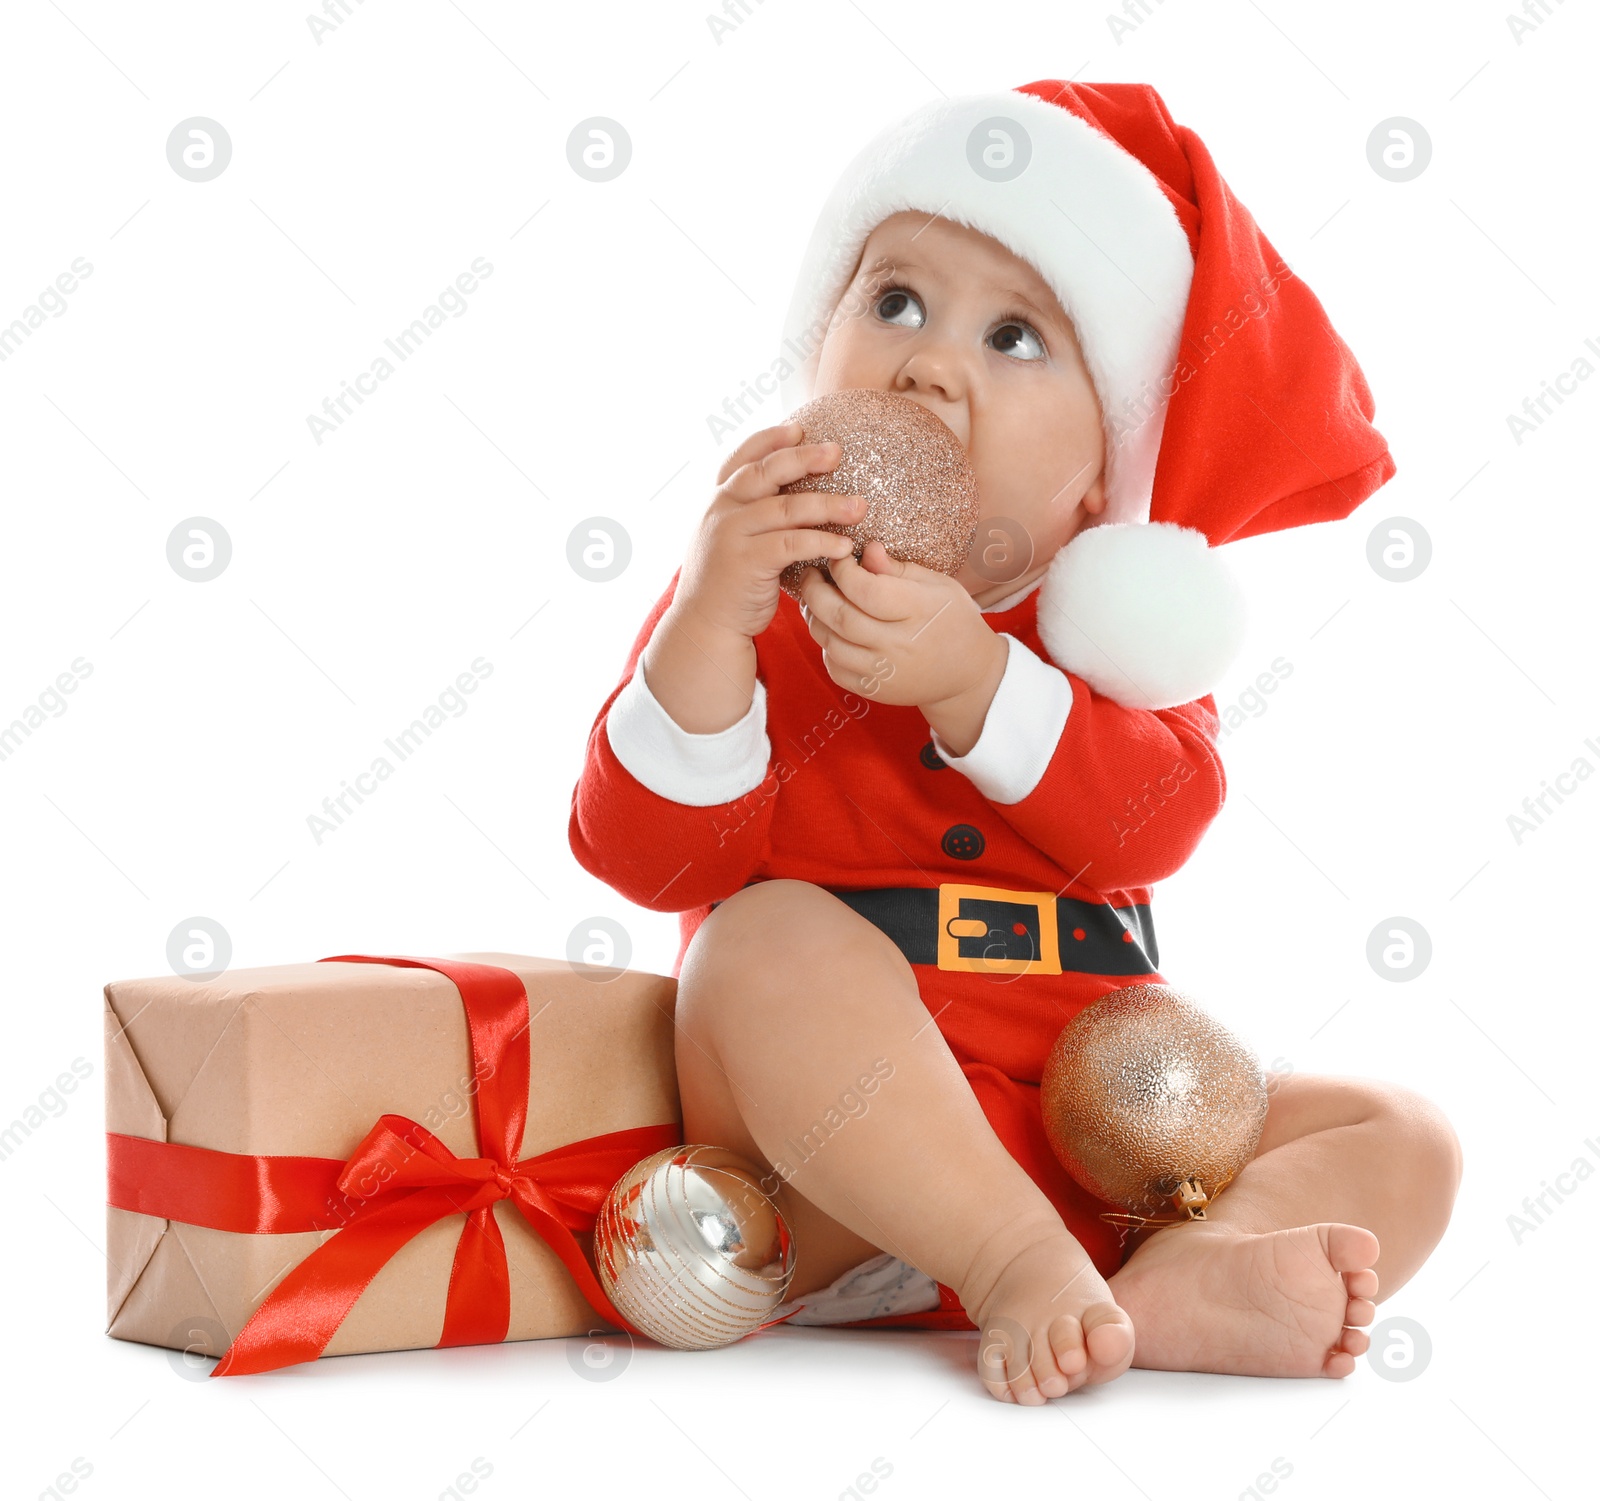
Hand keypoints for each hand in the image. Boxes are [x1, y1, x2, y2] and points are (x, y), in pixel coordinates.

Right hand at [672, 421, 868, 643]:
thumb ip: (752, 512)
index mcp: (719, 499)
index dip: (771, 438)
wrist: (705, 624)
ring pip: (787, 508)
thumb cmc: (729, 581)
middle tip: (838, 452)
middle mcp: (721, 509)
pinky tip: (846, 545)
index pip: (743, 456)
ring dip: (828, 504)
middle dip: (804, 457)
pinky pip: (792, 544)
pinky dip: (822, 541)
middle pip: (767, 471)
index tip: (800, 428)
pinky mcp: (747, 562)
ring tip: (860, 506)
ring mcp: (731, 534)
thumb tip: (792, 491)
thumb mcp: (732, 537)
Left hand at [796, 541, 1007, 726]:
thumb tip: (866, 549)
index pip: (866, 590)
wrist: (967, 674)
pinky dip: (825, 646)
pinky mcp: (874, 690)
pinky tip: (831, 629)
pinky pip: (834, 667)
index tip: (838, 557)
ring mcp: (884, 672)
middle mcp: (898, 645)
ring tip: (815, 600)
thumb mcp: (936, 584)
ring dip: (814, 618)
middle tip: (810, 574)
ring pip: (830, 643)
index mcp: (918, 611)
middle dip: (815, 591)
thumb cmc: (952, 619)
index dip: (842, 571)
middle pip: (841, 617)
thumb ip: (898, 569)